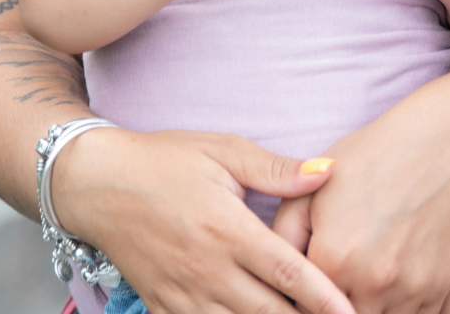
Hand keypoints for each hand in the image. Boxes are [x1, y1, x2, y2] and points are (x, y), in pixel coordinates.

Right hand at [53, 127, 353, 313]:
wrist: (95, 183)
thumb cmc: (164, 161)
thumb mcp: (222, 151)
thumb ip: (276, 169)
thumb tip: (328, 170)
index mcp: (228, 229)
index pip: (289, 273)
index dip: (326, 298)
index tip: (354, 311)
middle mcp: (207, 269)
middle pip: (270, 313)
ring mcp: (183, 294)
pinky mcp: (161, 307)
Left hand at [299, 117, 449, 313]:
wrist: (440, 148)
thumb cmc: (369, 161)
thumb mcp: (310, 190)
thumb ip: (281, 239)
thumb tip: (271, 279)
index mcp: (334, 257)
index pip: (302, 305)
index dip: (299, 297)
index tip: (303, 285)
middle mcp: (372, 281)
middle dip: (329, 305)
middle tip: (329, 283)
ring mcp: (409, 289)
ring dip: (361, 307)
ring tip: (356, 281)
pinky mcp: (436, 290)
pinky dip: (394, 309)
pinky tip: (386, 284)